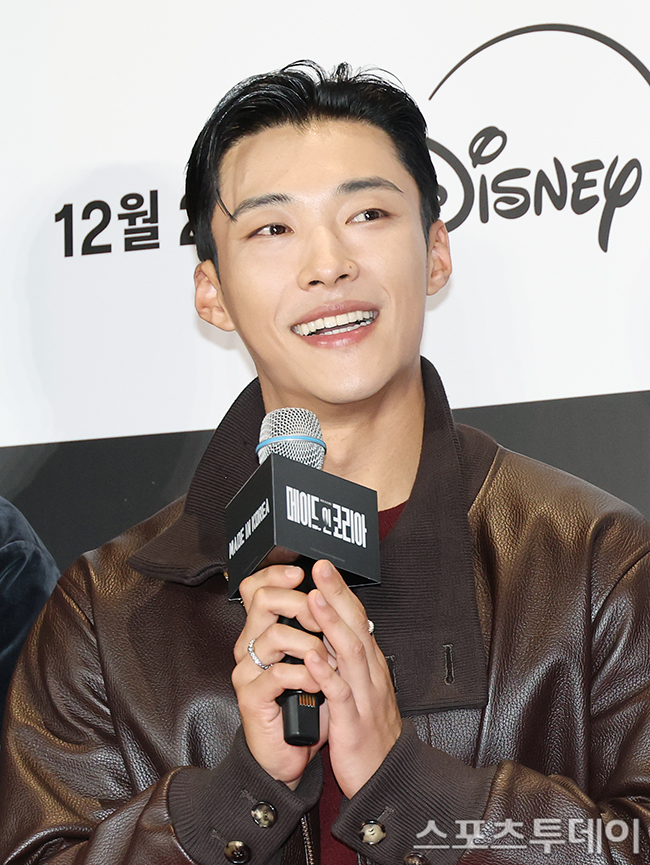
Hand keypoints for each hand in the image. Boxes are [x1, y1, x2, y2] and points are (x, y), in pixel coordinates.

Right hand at [232, 564, 333, 788]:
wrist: (292, 751)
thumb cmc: (308, 703)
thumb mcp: (318, 659)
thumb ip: (320, 628)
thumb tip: (336, 594)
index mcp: (264, 631)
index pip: (256, 587)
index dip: (276, 575)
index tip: (304, 574)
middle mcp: (250, 645)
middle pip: (262, 600)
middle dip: (300, 604)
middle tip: (322, 620)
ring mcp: (247, 671)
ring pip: (274, 635)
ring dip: (311, 645)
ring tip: (330, 662)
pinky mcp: (251, 697)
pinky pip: (278, 674)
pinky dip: (306, 676)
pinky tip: (319, 684)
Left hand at [304, 560, 401, 798]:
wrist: (387, 778)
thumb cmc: (369, 733)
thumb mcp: (361, 690)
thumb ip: (348, 663)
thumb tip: (331, 633)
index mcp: (371, 666)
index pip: (358, 620)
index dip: (342, 593)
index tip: (324, 568)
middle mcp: (370, 675)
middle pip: (356, 627)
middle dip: (337, 595)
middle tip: (320, 567)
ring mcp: (364, 697)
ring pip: (350, 653)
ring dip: (330, 624)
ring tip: (313, 599)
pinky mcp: (353, 724)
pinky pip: (340, 694)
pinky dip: (326, 672)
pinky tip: (312, 656)